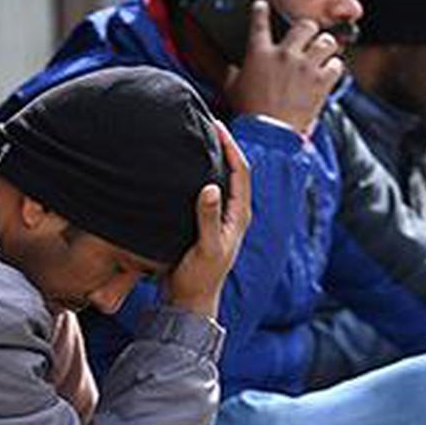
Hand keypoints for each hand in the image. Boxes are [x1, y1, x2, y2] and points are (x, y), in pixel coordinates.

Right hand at [163, 121, 251, 317]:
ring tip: (196, 137)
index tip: (216, 125)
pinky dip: (200, 172)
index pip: (241, 171)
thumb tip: (210, 187)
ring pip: (221, 178)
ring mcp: (221, 218)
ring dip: (212, 157)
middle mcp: (235, 213)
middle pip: (234, 170)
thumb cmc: (198, 277)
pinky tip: (183, 166)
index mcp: (240, 216)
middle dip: (223, 145)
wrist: (189, 301)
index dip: (231, 146)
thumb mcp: (204, 248)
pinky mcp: (207, 222)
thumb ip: (208, 218)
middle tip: (206, 123)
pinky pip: (207, 189)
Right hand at [224, 0, 343, 135]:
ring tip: (322, 52)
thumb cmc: (248, 113)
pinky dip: (334, 68)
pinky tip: (329, 72)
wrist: (268, 135)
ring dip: (325, 46)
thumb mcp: (231, 88)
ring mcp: (305, 67)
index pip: (259, 22)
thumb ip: (227, 71)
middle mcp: (285, 54)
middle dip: (307, 29)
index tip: (262, 5)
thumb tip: (221, 64)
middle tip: (306, 36)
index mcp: (259, 53)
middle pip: (304, 26)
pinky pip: (337, 65)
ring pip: (326, 41)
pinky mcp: (321, 82)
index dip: (260, 10)